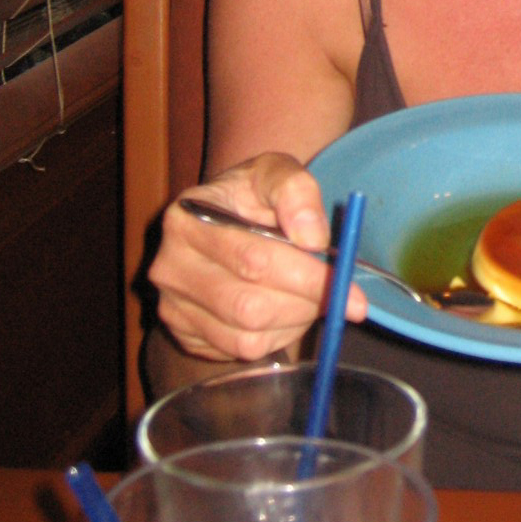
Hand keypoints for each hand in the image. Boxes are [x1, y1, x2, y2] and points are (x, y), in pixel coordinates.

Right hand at [149, 153, 367, 364]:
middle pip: (250, 306)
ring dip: (293, 321)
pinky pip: (240, 351)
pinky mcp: (184, 335)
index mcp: (187, 220)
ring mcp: (173, 306)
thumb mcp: (275, 170)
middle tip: (336, 295)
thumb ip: (296, 191)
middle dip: (304, 303)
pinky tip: (283, 309)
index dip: (309, 277)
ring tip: (306, 294)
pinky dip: (275, 336)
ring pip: (247, 336)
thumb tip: (312, 238)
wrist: (223, 215)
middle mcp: (170, 267)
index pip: (255, 259)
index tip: (351, 291)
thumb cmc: (250, 194)